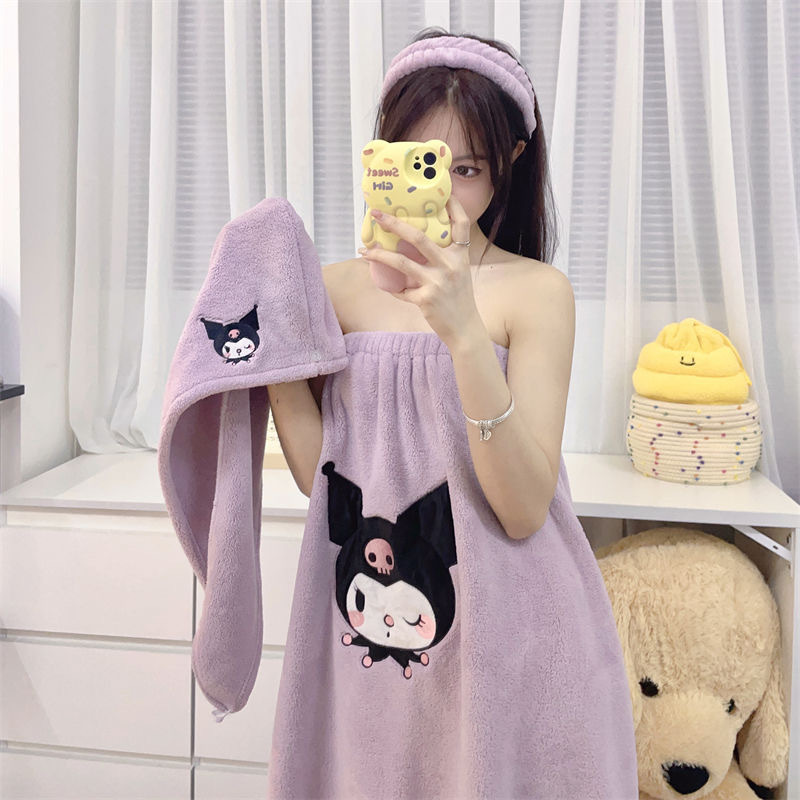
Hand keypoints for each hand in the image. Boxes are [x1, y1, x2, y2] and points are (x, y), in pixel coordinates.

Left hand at [358, 196, 484, 349]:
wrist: (464, 328)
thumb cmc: (458, 299)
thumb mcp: (457, 272)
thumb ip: (442, 256)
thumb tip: (414, 241)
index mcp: (460, 256)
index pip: (460, 224)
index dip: (453, 205)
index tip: (442, 191)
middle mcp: (450, 266)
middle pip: (419, 237)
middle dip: (394, 224)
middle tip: (376, 215)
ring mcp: (437, 283)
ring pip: (402, 263)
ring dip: (379, 255)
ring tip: (364, 250)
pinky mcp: (425, 300)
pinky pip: (400, 290)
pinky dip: (389, 287)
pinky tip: (381, 283)